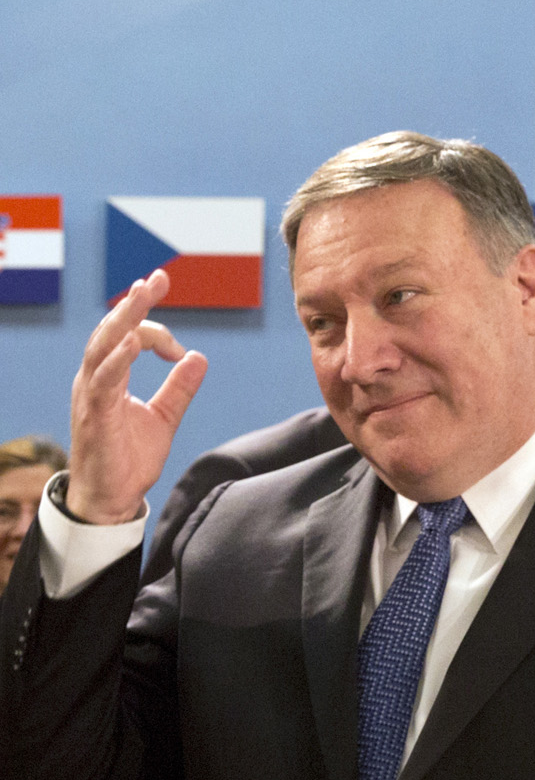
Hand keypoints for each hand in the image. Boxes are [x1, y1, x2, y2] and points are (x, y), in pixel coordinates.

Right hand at [66, 270, 206, 523]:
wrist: (111, 500)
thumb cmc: (128, 458)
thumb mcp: (164, 417)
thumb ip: (179, 388)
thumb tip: (199, 357)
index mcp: (108, 378)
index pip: (128, 338)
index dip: (155, 330)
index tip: (181, 347)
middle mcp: (95, 381)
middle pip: (112, 332)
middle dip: (134, 304)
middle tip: (156, 279)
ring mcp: (91, 398)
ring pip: (103, 348)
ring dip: (124, 321)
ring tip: (142, 296)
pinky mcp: (94, 417)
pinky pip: (102, 383)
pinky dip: (117, 361)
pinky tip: (133, 344)